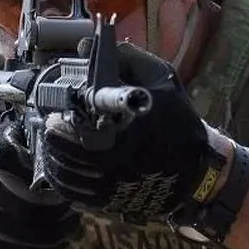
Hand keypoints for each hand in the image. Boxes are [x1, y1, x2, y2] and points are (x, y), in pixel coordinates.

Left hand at [42, 43, 215, 220]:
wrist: (196, 171)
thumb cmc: (178, 121)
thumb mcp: (162, 79)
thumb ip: (127, 59)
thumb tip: (86, 46)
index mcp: (129, 127)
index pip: (82, 126)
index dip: (64, 121)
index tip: (60, 113)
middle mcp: (118, 160)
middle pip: (66, 151)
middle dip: (53, 135)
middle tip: (52, 123)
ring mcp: (111, 185)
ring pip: (64, 172)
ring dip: (53, 154)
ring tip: (54, 140)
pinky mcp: (108, 202)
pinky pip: (71, 192)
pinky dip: (60, 177)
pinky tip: (61, 163)